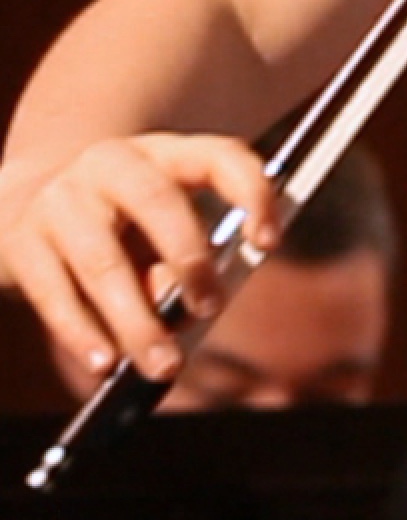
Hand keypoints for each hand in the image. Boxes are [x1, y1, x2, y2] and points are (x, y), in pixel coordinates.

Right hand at [2, 134, 280, 387]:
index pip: (220, 157)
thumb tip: (180, 311)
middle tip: (210, 311)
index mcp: (164, 154)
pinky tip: (106, 363)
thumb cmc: (118, 226)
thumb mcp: (157, 230)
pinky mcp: (20, 241)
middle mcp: (111, 164)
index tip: (270, 242)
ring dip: (136, 320)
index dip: (251, 194)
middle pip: (158, 201)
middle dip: (189, 259)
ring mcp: (60, 200)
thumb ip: (179, 262)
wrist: (20, 206)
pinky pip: (55, 292)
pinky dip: (82, 332)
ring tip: (163, 366)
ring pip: (102, 261)